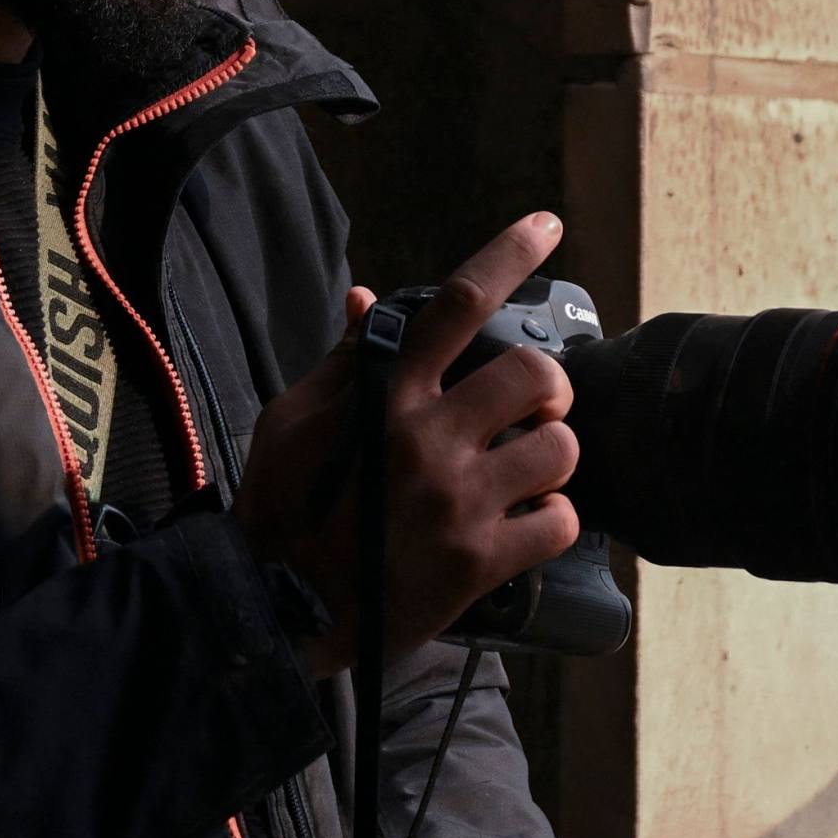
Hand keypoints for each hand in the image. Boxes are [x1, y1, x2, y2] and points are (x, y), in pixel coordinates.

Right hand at [234, 214, 583, 682]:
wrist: (276, 611)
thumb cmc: (281, 510)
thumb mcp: (292, 421)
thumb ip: (344, 360)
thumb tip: (369, 298)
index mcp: (384, 396)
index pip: (456, 304)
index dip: (508, 256)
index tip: (546, 226)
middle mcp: (427, 439)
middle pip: (533, 374)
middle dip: (547, 387)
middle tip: (533, 408)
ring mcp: (459, 502)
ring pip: (560, 449)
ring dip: (551, 458)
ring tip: (524, 475)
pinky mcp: (480, 562)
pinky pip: (561, 522)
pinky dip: (552, 522)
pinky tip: (523, 525)